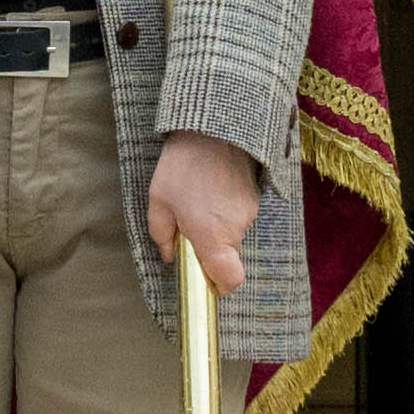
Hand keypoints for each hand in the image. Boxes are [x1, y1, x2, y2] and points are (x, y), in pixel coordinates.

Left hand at [147, 134, 263, 291]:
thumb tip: (169, 255)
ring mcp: (249, 211)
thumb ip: (162, 235)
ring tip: (197, 196)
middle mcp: (236, 229)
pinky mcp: (254, 194)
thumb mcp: (158, 202)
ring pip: (231, 232)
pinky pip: (238, 213)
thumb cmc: (182, 167)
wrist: (214, 127)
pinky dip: (224, 207)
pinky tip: (210, 185)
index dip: (219, 286)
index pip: (230, 280)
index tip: (204, 279)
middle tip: (186, 222)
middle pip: (227, 255)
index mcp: (212, 238)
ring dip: (215, 223)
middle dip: (208, 247)